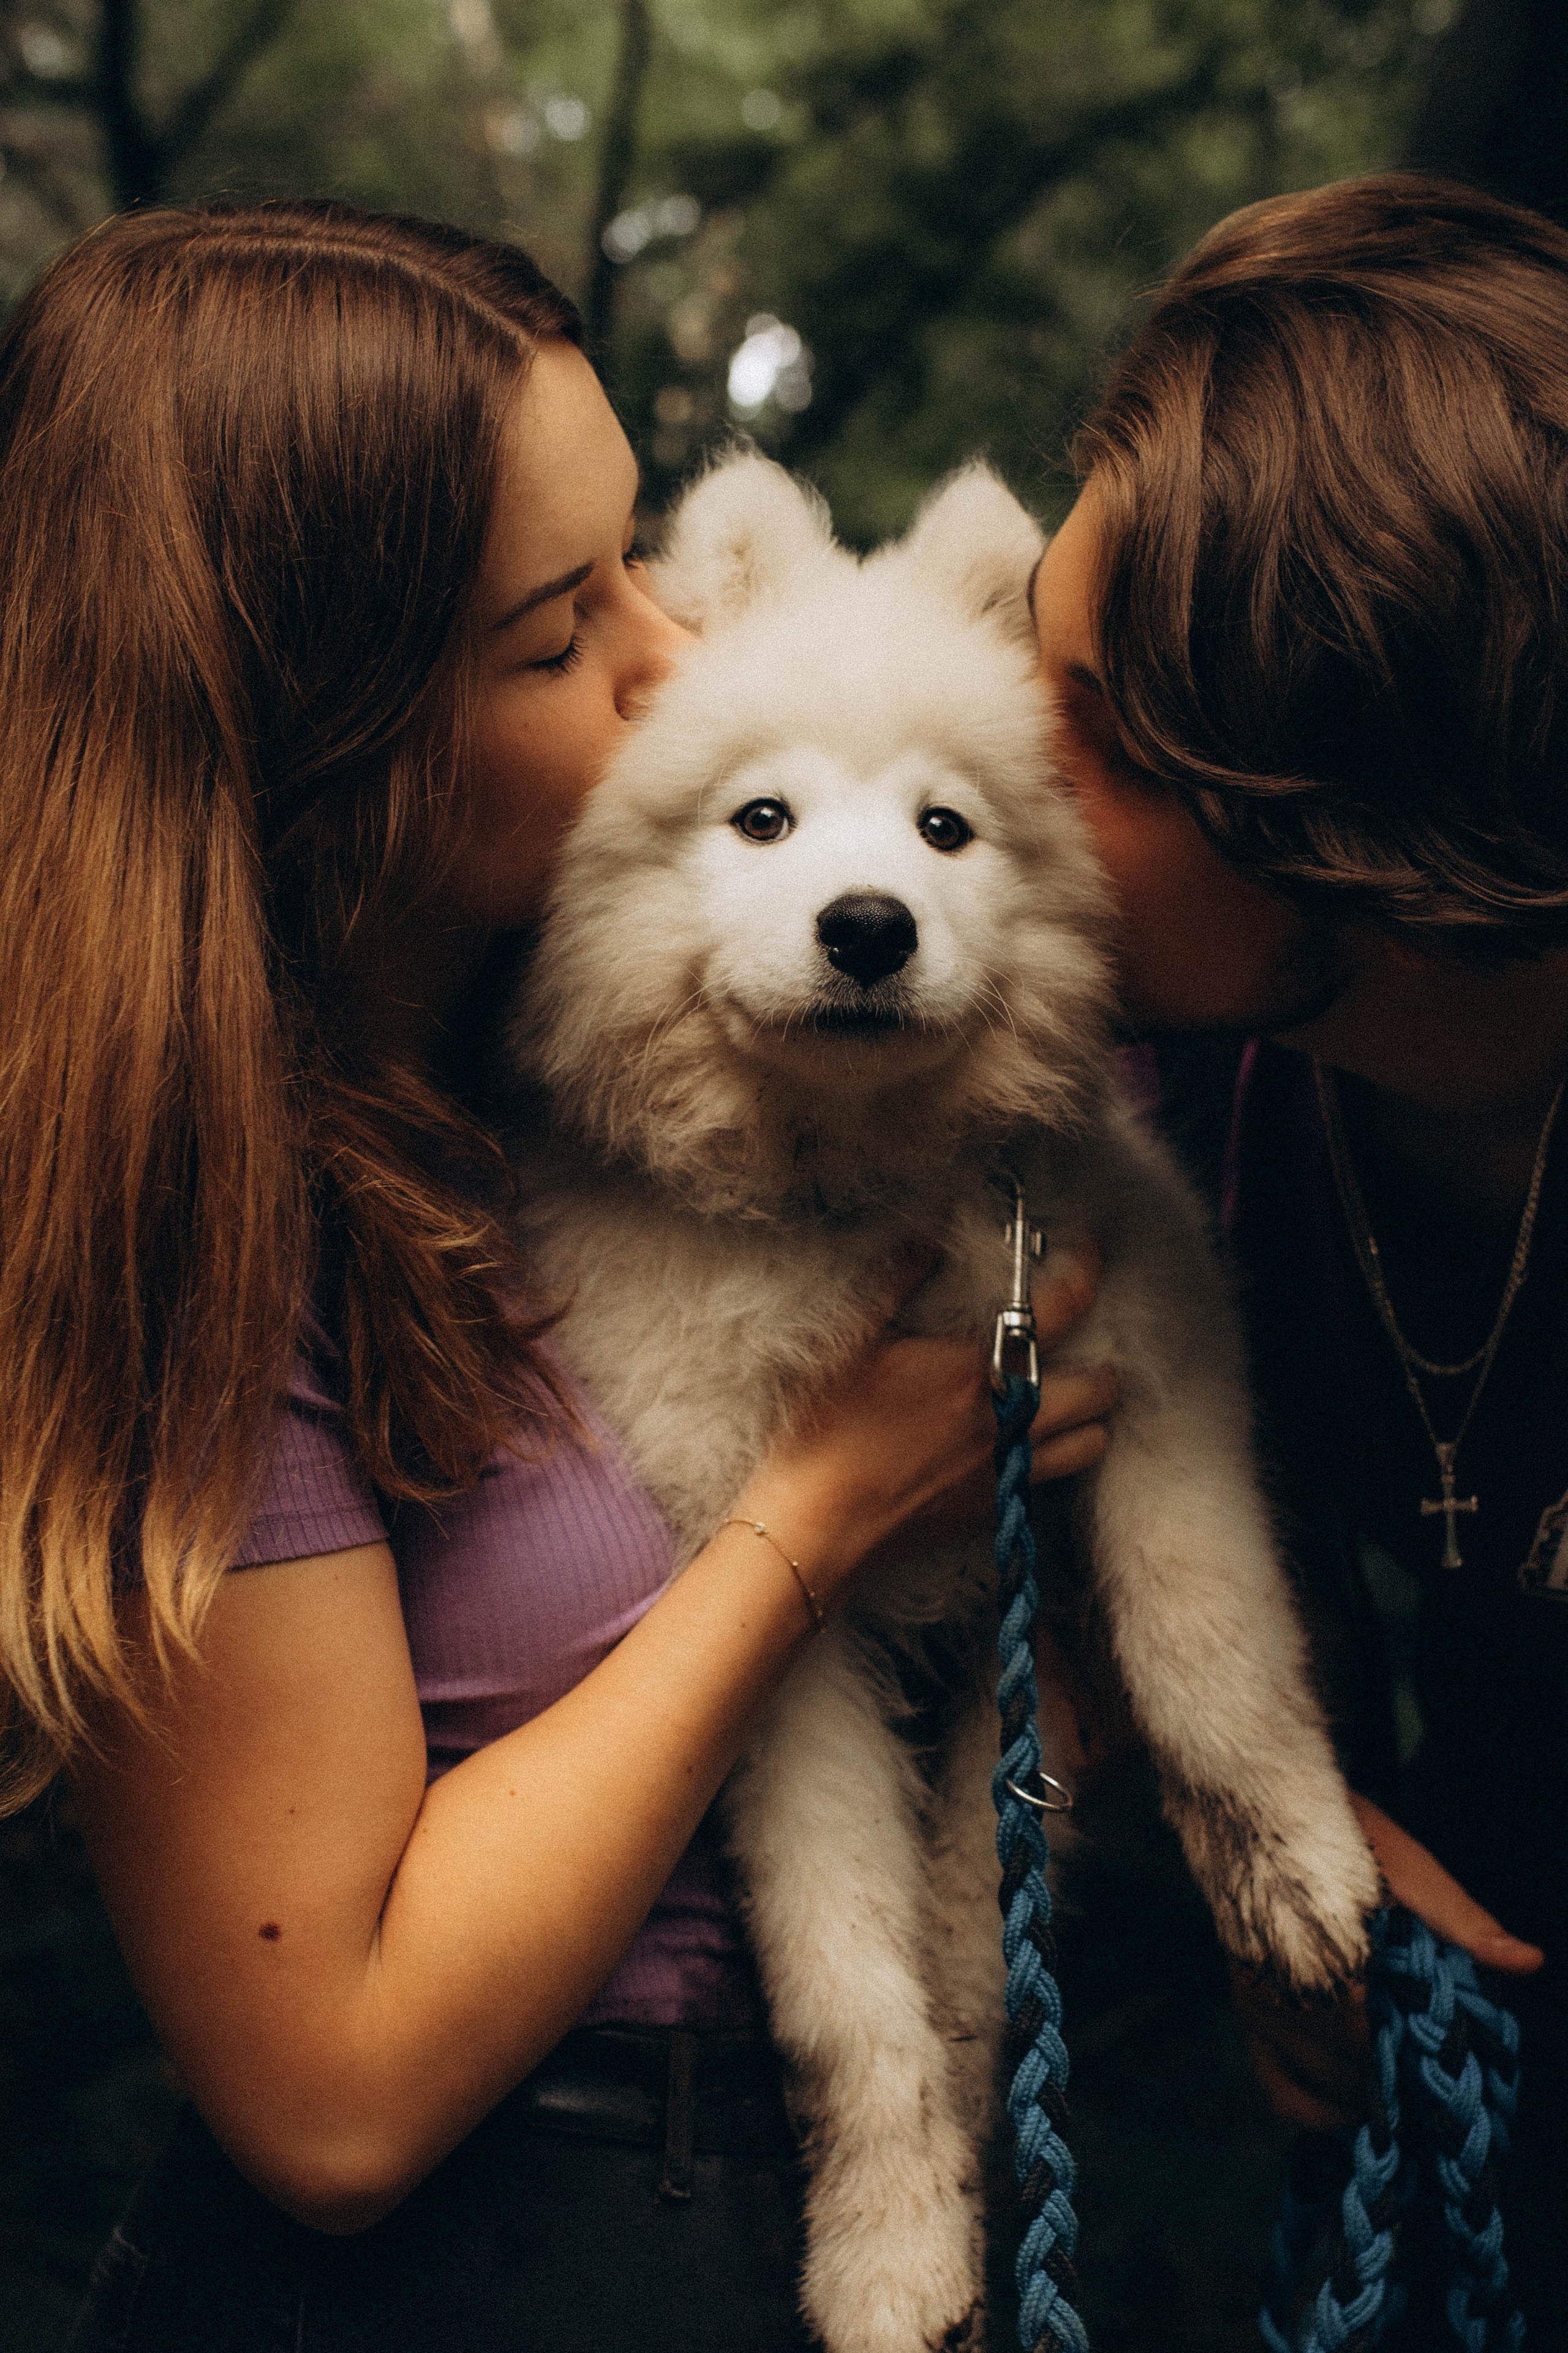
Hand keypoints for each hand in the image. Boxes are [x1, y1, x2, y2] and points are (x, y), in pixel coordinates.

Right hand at [733, 1245, 1115, 1601]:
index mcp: (976, 1368)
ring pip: (1090, 1442)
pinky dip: (1053, 1458)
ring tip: (1064, 1400)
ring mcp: (1004, 1470)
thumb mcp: (851, 1341)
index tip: (1088, 1253)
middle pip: (1100, 1388)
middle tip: (1082, 1345)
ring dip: (1089, 1417)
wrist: (814, 1527)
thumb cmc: (824, 1431)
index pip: (1062, 1308)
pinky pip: (1050, 1481)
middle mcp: (1006, 1419)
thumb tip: (928, 1242)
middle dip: (1101, 1360)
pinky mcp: (991, 1511)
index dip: (1086, 1271)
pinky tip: (1021, 1445)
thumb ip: (896, 1282)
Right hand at [1233, 1792, 1543, 2131]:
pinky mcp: (1245, 2010)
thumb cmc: (1338, 1831)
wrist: (1255, 1804)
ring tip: (1408, 2088)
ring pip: (1327, 2088)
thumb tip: (1528, 1961)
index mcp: (1337, 1965)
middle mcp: (1291, 1997)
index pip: (1389, 2050)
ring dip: (1368, 2095)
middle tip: (1442, 2078)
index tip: (1462, 2071)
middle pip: (1361, 2076)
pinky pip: (1280, 2090)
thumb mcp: (1408, 1867)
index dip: (1429, 2068)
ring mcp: (1260, 2008)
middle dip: (1404, 2082)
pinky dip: (1317, 2109)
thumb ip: (1463, 1923)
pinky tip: (1353, 2106)